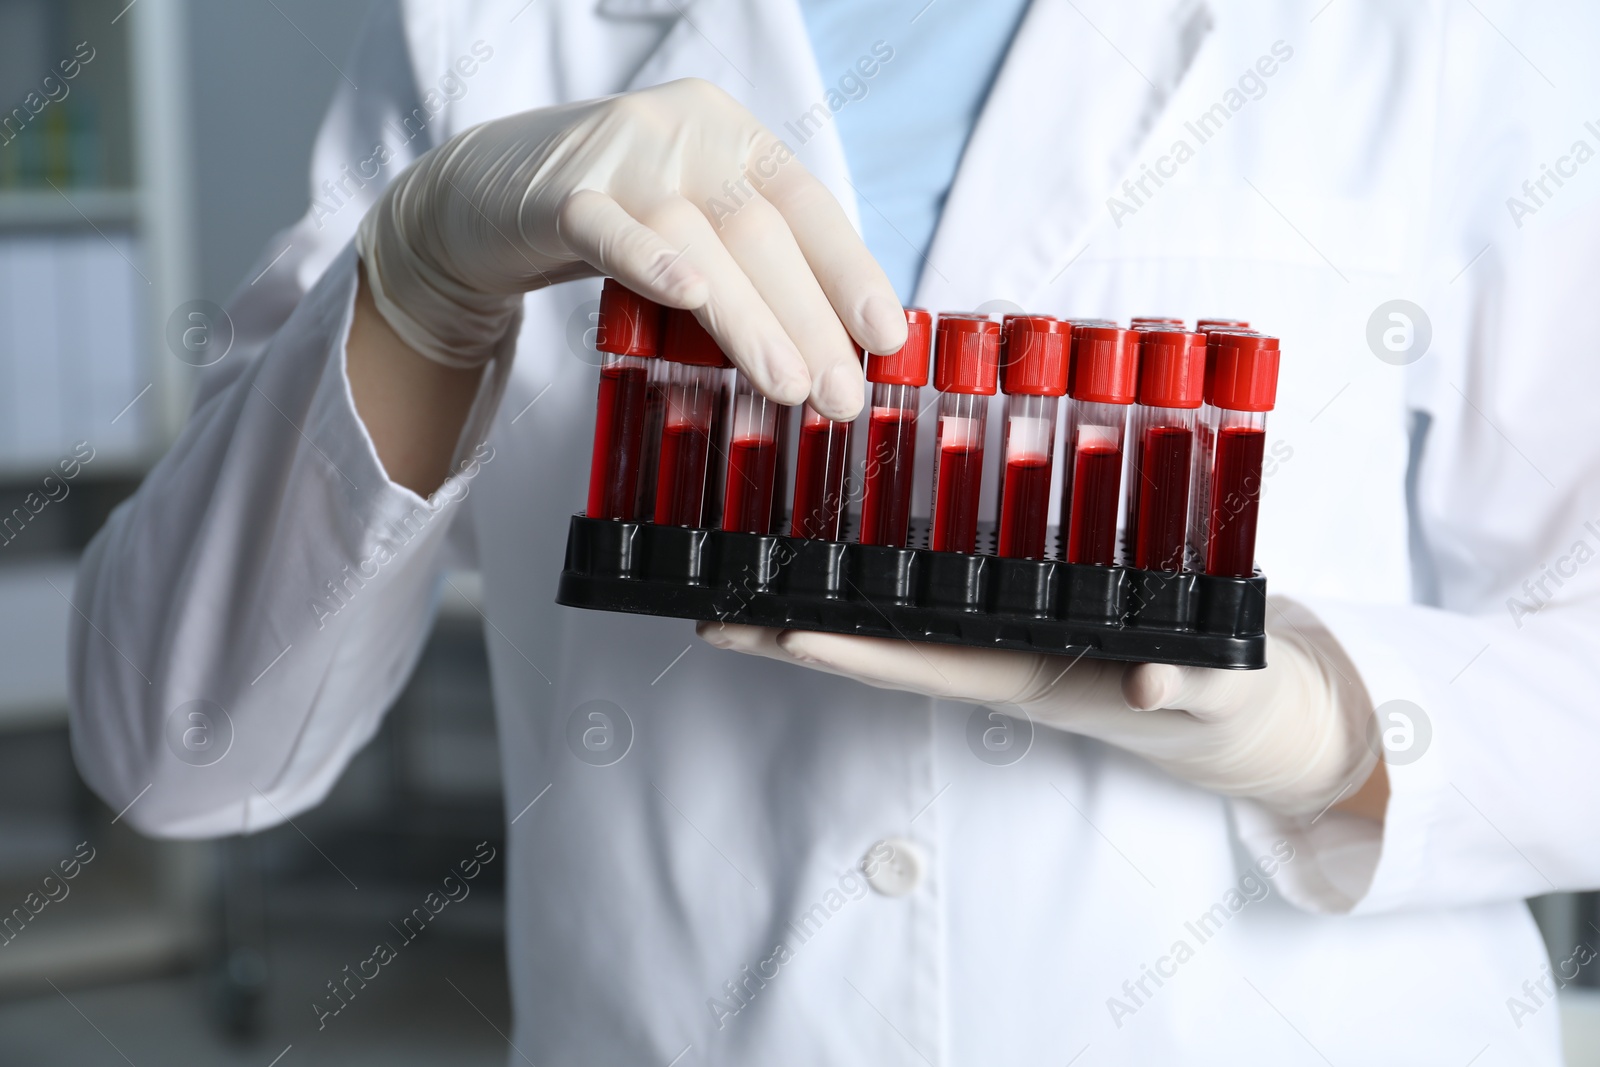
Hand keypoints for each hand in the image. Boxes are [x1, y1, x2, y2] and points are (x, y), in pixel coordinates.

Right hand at [355, 78, 904, 418]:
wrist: (481, 201)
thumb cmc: (612, 227)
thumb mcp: (694, 233)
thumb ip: (750, 271)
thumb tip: (830, 352)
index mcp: (731, 139)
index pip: (807, 205)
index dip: (851, 271)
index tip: (886, 338)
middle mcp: (684, 135)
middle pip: (760, 231)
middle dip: (810, 320)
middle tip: (842, 396)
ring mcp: (618, 157)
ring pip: (696, 238)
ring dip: (748, 318)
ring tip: (789, 387)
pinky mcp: (554, 194)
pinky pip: (606, 228)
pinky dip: (649, 261)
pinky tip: (689, 296)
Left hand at [698, 602, 1382, 817]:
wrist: (1234, 717)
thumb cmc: (1215, 699)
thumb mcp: (1215, 691)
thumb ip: (1194, 685)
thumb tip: (1157, 687)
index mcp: (1026, 671)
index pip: (919, 661)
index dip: (848, 649)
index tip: (774, 634)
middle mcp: (991, 656)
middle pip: (876, 644)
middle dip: (792, 633)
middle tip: (708, 614)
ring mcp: (993, 639)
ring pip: (887, 620)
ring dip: (814, 604)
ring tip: (737, 580)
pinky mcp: (1007, 617)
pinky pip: (924, 597)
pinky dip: (868, 578)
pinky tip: (825, 549)